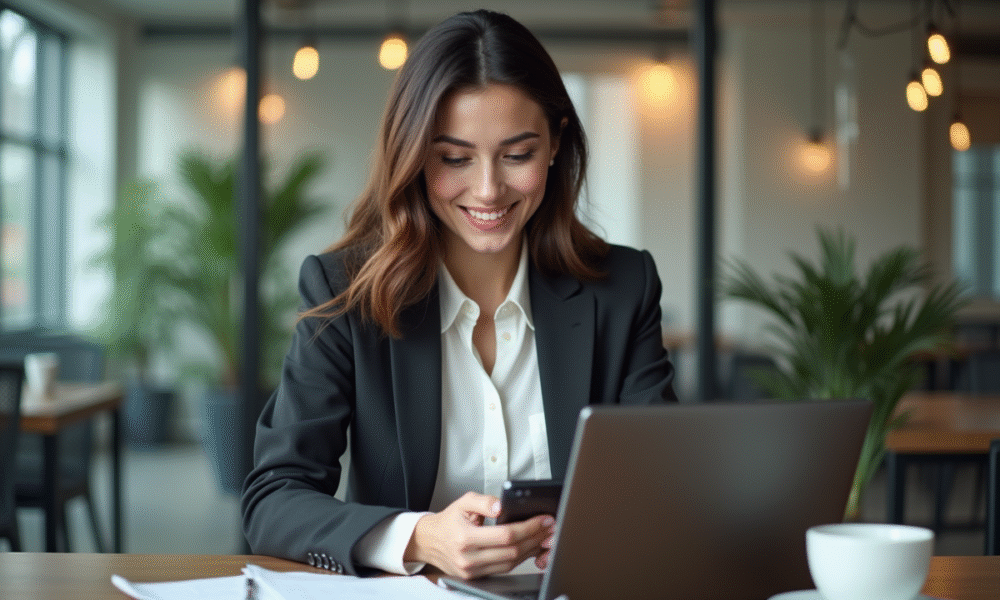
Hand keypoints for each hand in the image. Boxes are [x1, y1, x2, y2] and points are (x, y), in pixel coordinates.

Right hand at [403, 491, 554, 578]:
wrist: (429, 541)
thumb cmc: (448, 521)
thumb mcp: (463, 502)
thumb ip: (484, 502)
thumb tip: (502, 506)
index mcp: (465, 538)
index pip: (505, 535)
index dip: (528, 528)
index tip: (543, 520)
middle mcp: (468, 558)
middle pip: (512, 551)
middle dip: (535, 538)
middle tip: (548, 527)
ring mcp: (472, 571)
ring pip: (510, 563)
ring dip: (531, 550)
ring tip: (542, 536)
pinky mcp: (476, 577)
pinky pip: (504, 569)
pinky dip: (519, 559)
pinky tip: (528, 547)